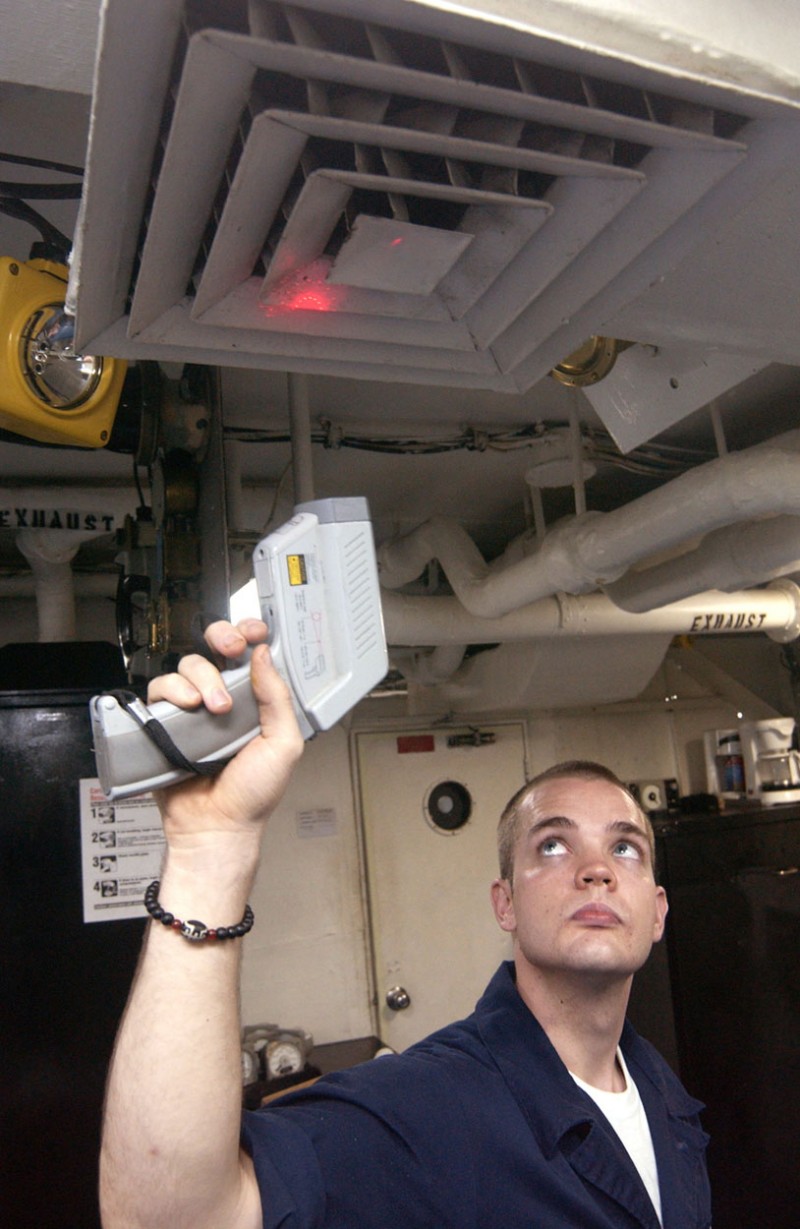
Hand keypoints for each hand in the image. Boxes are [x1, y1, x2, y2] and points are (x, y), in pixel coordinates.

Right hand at [146, 618, 303, 843]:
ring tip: (213, 708)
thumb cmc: (253, 795)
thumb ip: (277, 698)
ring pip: (187, 666)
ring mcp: (193, 710)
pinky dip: (172, 691)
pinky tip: (188, 708)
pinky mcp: (165, 722)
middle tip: (229, 651)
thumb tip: (264, 656)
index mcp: (255, 702)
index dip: (249, 634)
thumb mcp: (283, 744)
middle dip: (221, 639)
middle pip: (213, 649)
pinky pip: (160, 691)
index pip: (250, 655)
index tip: (252, 632)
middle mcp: (223, 700)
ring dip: (202, 678)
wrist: (216, 827)